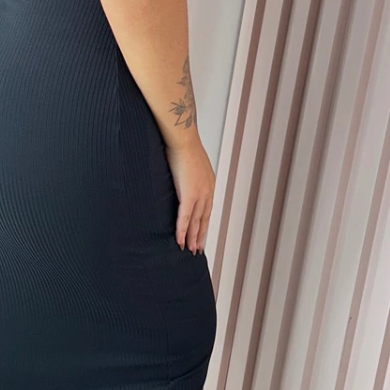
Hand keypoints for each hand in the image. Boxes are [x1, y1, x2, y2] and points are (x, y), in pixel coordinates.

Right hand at [165, 136, 214, 253]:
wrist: (182, 139)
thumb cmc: (182, 145)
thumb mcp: (189, 162)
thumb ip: (187, 173)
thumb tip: (180, 176)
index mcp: (208, 183)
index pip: (207, 208)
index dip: (204, 222)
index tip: (201, 233)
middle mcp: (207, 191)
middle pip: (204, 218)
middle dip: (200, 234)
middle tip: (197, 248)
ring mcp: (199, 194)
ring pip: (196, 221)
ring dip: (193, 237)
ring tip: (189, 249)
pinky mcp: (189, 195)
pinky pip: (185, 217)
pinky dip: (182, 230)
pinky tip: (180, 241)